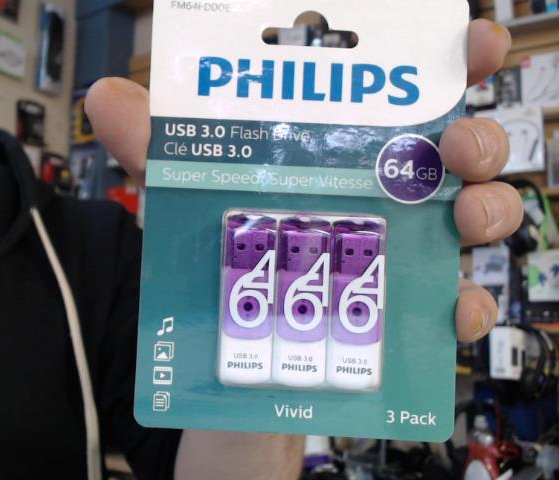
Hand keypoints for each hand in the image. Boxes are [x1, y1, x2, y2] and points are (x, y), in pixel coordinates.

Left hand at [85, 19, 522, 343]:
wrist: (232, 373)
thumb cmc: (216, 278)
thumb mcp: (183, 209)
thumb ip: (157, 155)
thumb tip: (108, 96)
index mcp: (338, 157)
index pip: (404, 96)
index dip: (449, 63)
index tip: (473, 44)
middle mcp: (379, 199)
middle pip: (454, 151)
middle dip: (473, 137)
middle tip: (454, 144)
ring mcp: (401, 257)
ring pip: (477, 217)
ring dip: (488, 208)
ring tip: (462, 215)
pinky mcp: (411, 318)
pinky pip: (461, 307)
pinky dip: (469, 306)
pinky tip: (451, 308)